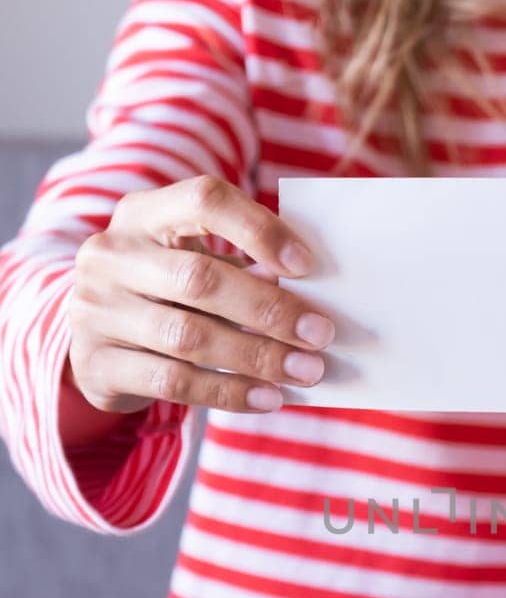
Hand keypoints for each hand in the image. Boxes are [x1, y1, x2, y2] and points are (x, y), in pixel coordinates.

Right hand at [67, 176, 334, 416]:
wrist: (93, 341)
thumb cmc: (163, 293)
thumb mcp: (192, 262)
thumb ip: (242, 266)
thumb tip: (309, 289)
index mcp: (142, 214)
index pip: (203, 200)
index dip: (258, 228)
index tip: (305, 265)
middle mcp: (111, 255)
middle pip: (200, 278)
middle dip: (270, 309)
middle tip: (320, 334)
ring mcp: (96, 310)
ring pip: (189, 337)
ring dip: (257, 357)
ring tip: (304, 371)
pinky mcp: (96, 364)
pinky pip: (174, 382)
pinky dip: (229, 392)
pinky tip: (268, 397)